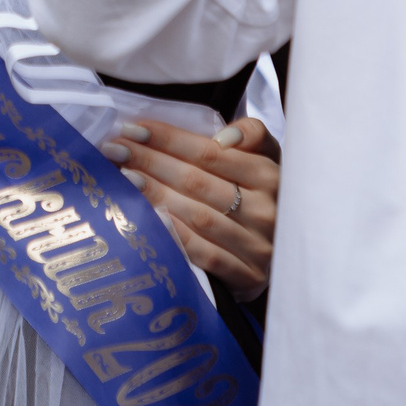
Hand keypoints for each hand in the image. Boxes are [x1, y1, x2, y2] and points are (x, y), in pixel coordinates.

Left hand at [102, 115, 280, 300]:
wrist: (291, 249)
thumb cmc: (264, 194)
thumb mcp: (268, 157)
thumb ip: (251, 134)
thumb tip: (223, 137)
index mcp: (270, 175)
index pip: (210, 153)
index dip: (169, 139)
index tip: (132, 129)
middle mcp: (266, 211)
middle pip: (197, 182)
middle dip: (151, 162)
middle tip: (115, 150)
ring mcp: (258, 246)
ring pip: (198, 217)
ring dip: (155, 195)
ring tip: (123, 178)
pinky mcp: (248, 276)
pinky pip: (206, 255)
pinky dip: (176, 236)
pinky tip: (149, 218)